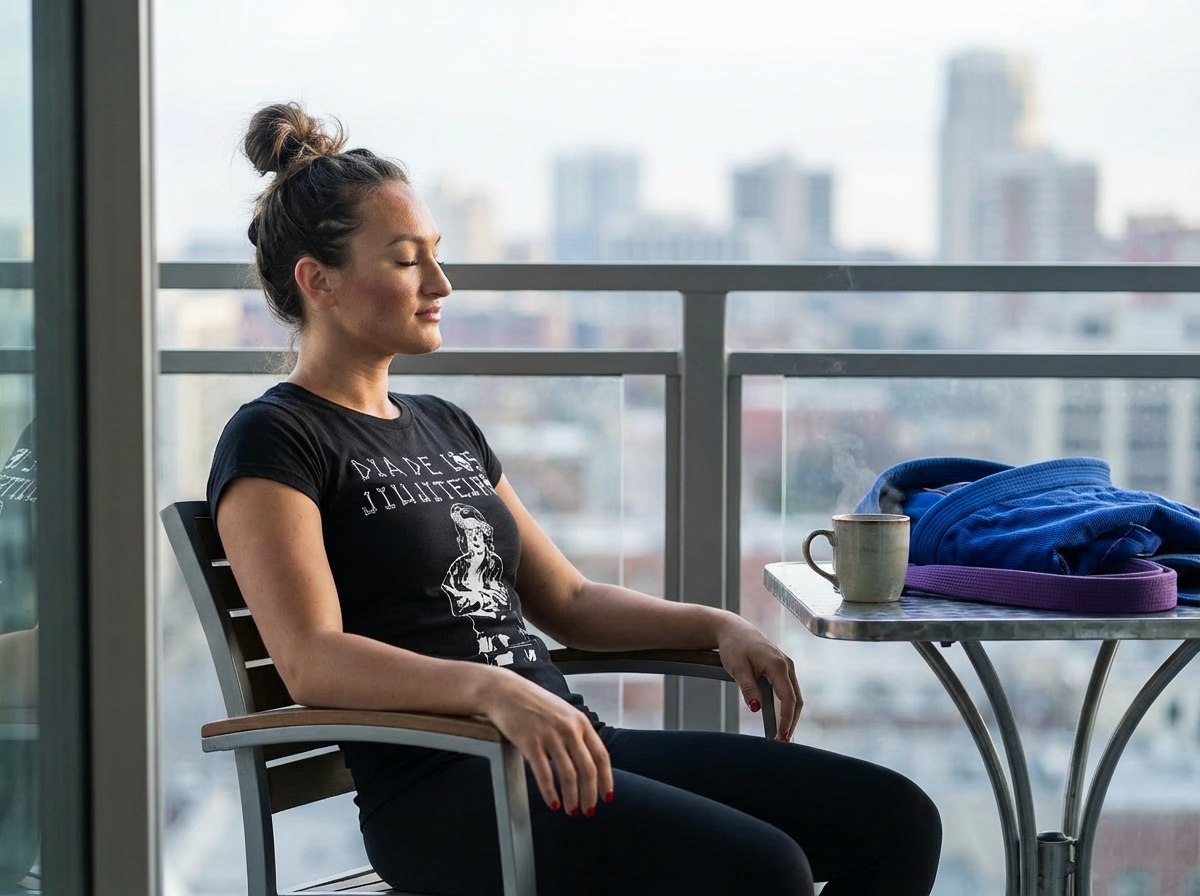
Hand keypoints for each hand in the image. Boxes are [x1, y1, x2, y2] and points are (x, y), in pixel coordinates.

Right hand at [481, 668, 613, 815]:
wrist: (505, 692)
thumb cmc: (534, 704)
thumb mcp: (564, 713)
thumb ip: (577, 734)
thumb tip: (588, 764)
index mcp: (581, 722)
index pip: (601, 756)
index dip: (606, 780)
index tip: (607, 797)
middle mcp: (569, 728)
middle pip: (587, 769)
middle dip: (590, 795)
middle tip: (588, 811)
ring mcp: (550, 735)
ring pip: (568, 775)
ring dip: (572, 798)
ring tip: (571, 811)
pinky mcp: (530, 742)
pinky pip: (544, 774)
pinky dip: (550, 793)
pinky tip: (553, 803)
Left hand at [716, 615, 802, 741]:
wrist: (732, 629)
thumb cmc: (734, 646)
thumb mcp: (737, 668)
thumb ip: (748, 688)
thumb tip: (756, 708)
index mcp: (778, 665)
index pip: (788, 698)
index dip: (786, 720)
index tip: (780, 736)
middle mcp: (787, 665)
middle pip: (796, 700)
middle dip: (792, 722)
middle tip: (783, 742)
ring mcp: (787, 666)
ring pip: (795, 696)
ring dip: (791, 716)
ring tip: (783, 735)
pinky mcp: (783, 668)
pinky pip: (790, 691)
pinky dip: (788, 706)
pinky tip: (781, 720)